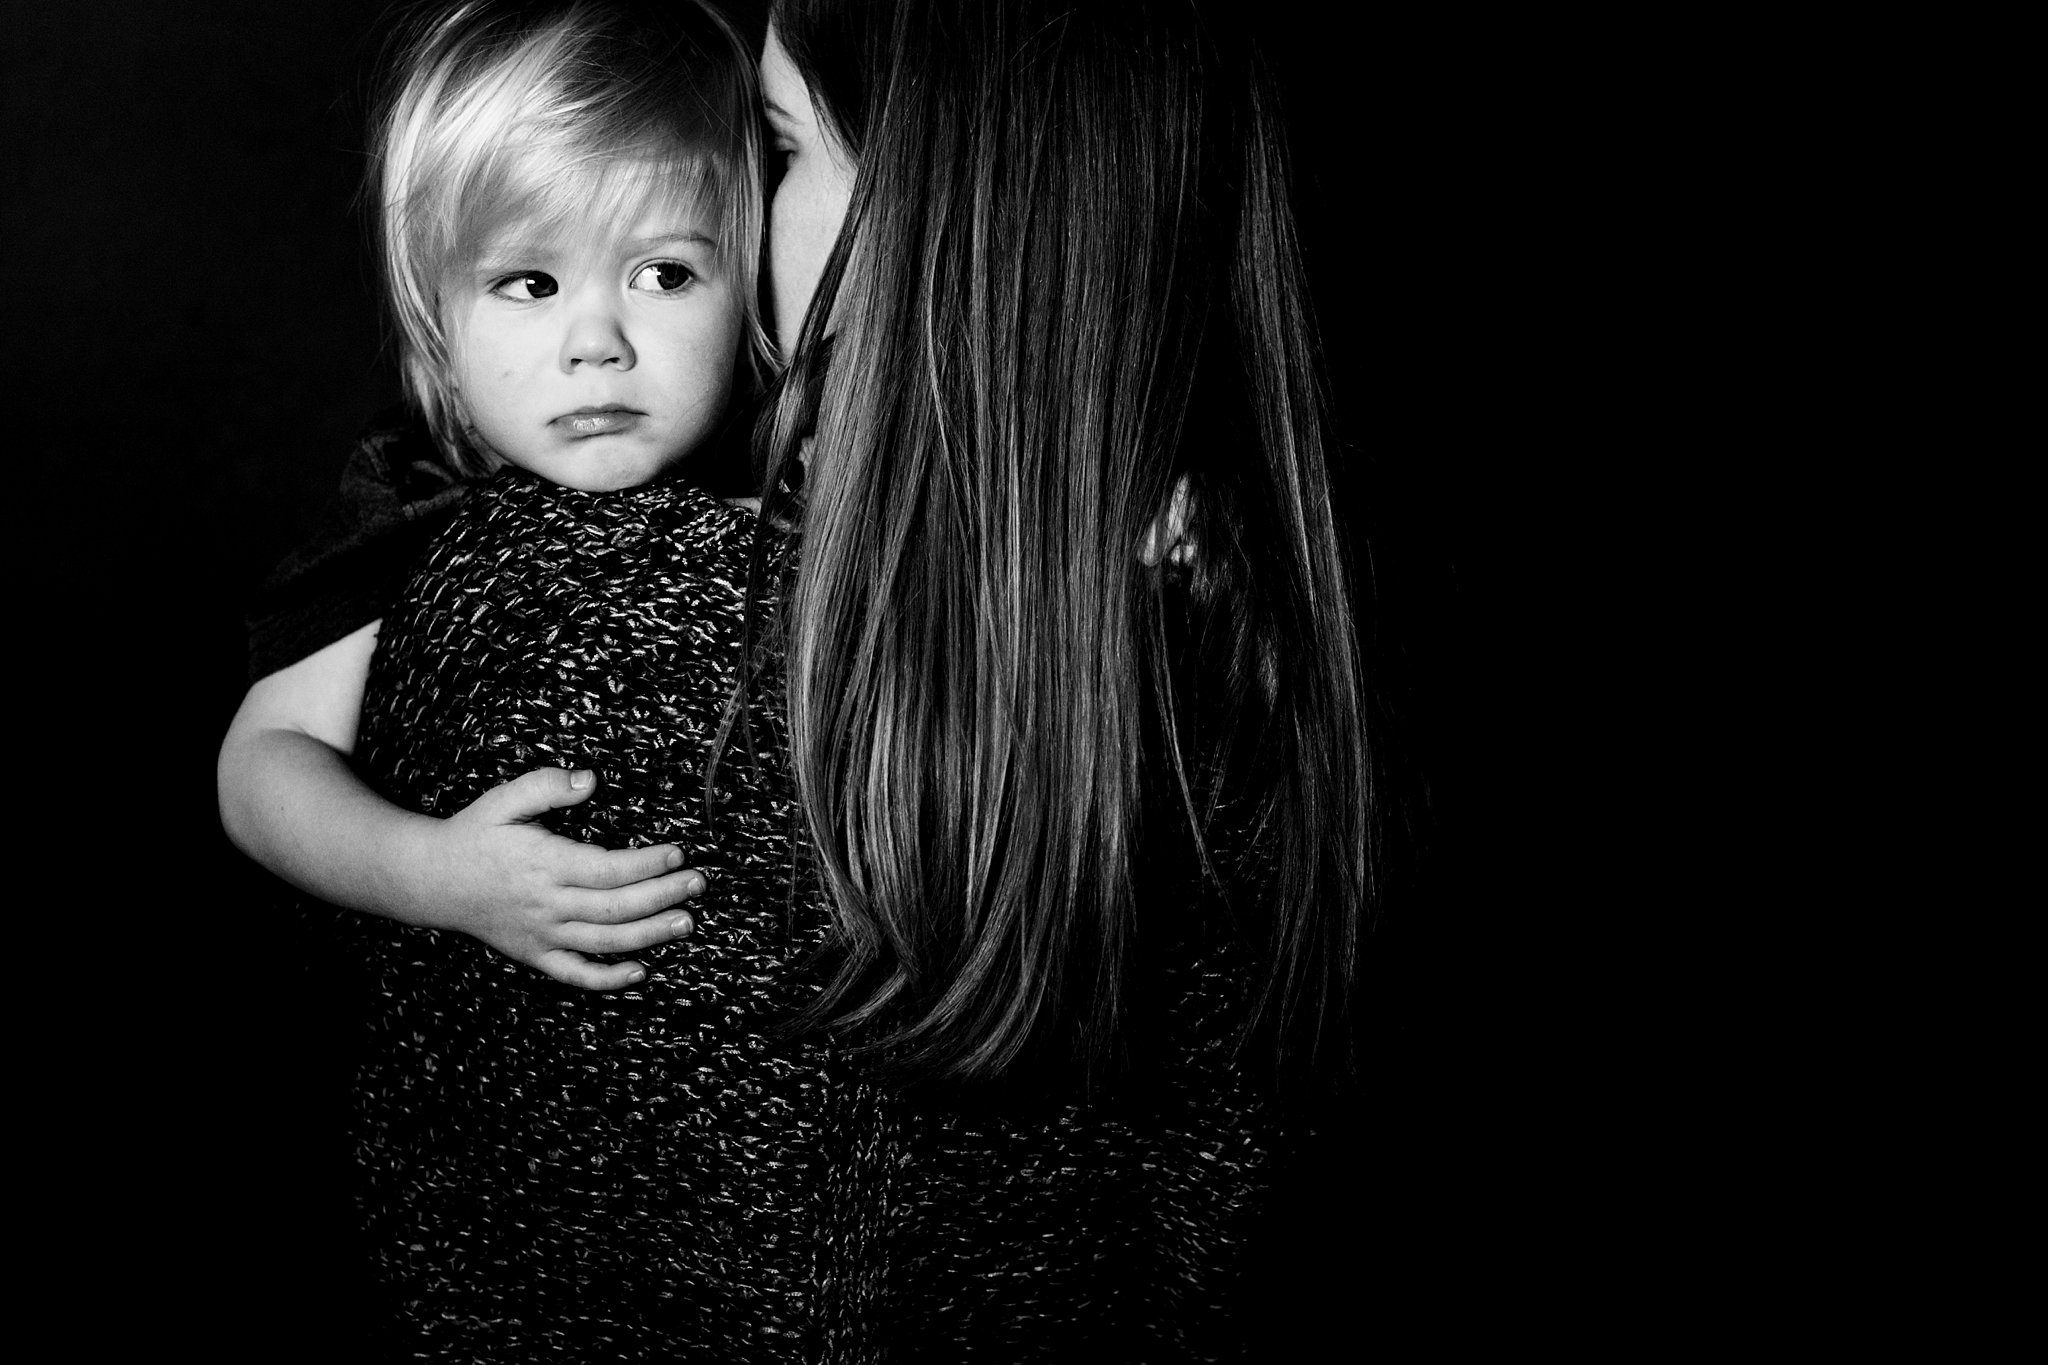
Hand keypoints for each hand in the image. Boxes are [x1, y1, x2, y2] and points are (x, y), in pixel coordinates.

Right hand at [422, 767, 707, 989]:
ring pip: (604, 943)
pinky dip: (608, 979)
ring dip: (649, 936)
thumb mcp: (503, 800)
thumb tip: (591, 779)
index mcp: (543, 864)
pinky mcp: (534, 955)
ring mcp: (540, 935)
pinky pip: (575, 975)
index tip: (678, 854)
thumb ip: (546, 785)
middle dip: (662, 897)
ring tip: (687, 923)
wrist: (430, 880)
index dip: (647, 864)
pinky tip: (641, 971)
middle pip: (614, 907)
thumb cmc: (474, 835)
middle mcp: (546, 904)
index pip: (607, 869)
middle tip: (698, 884)